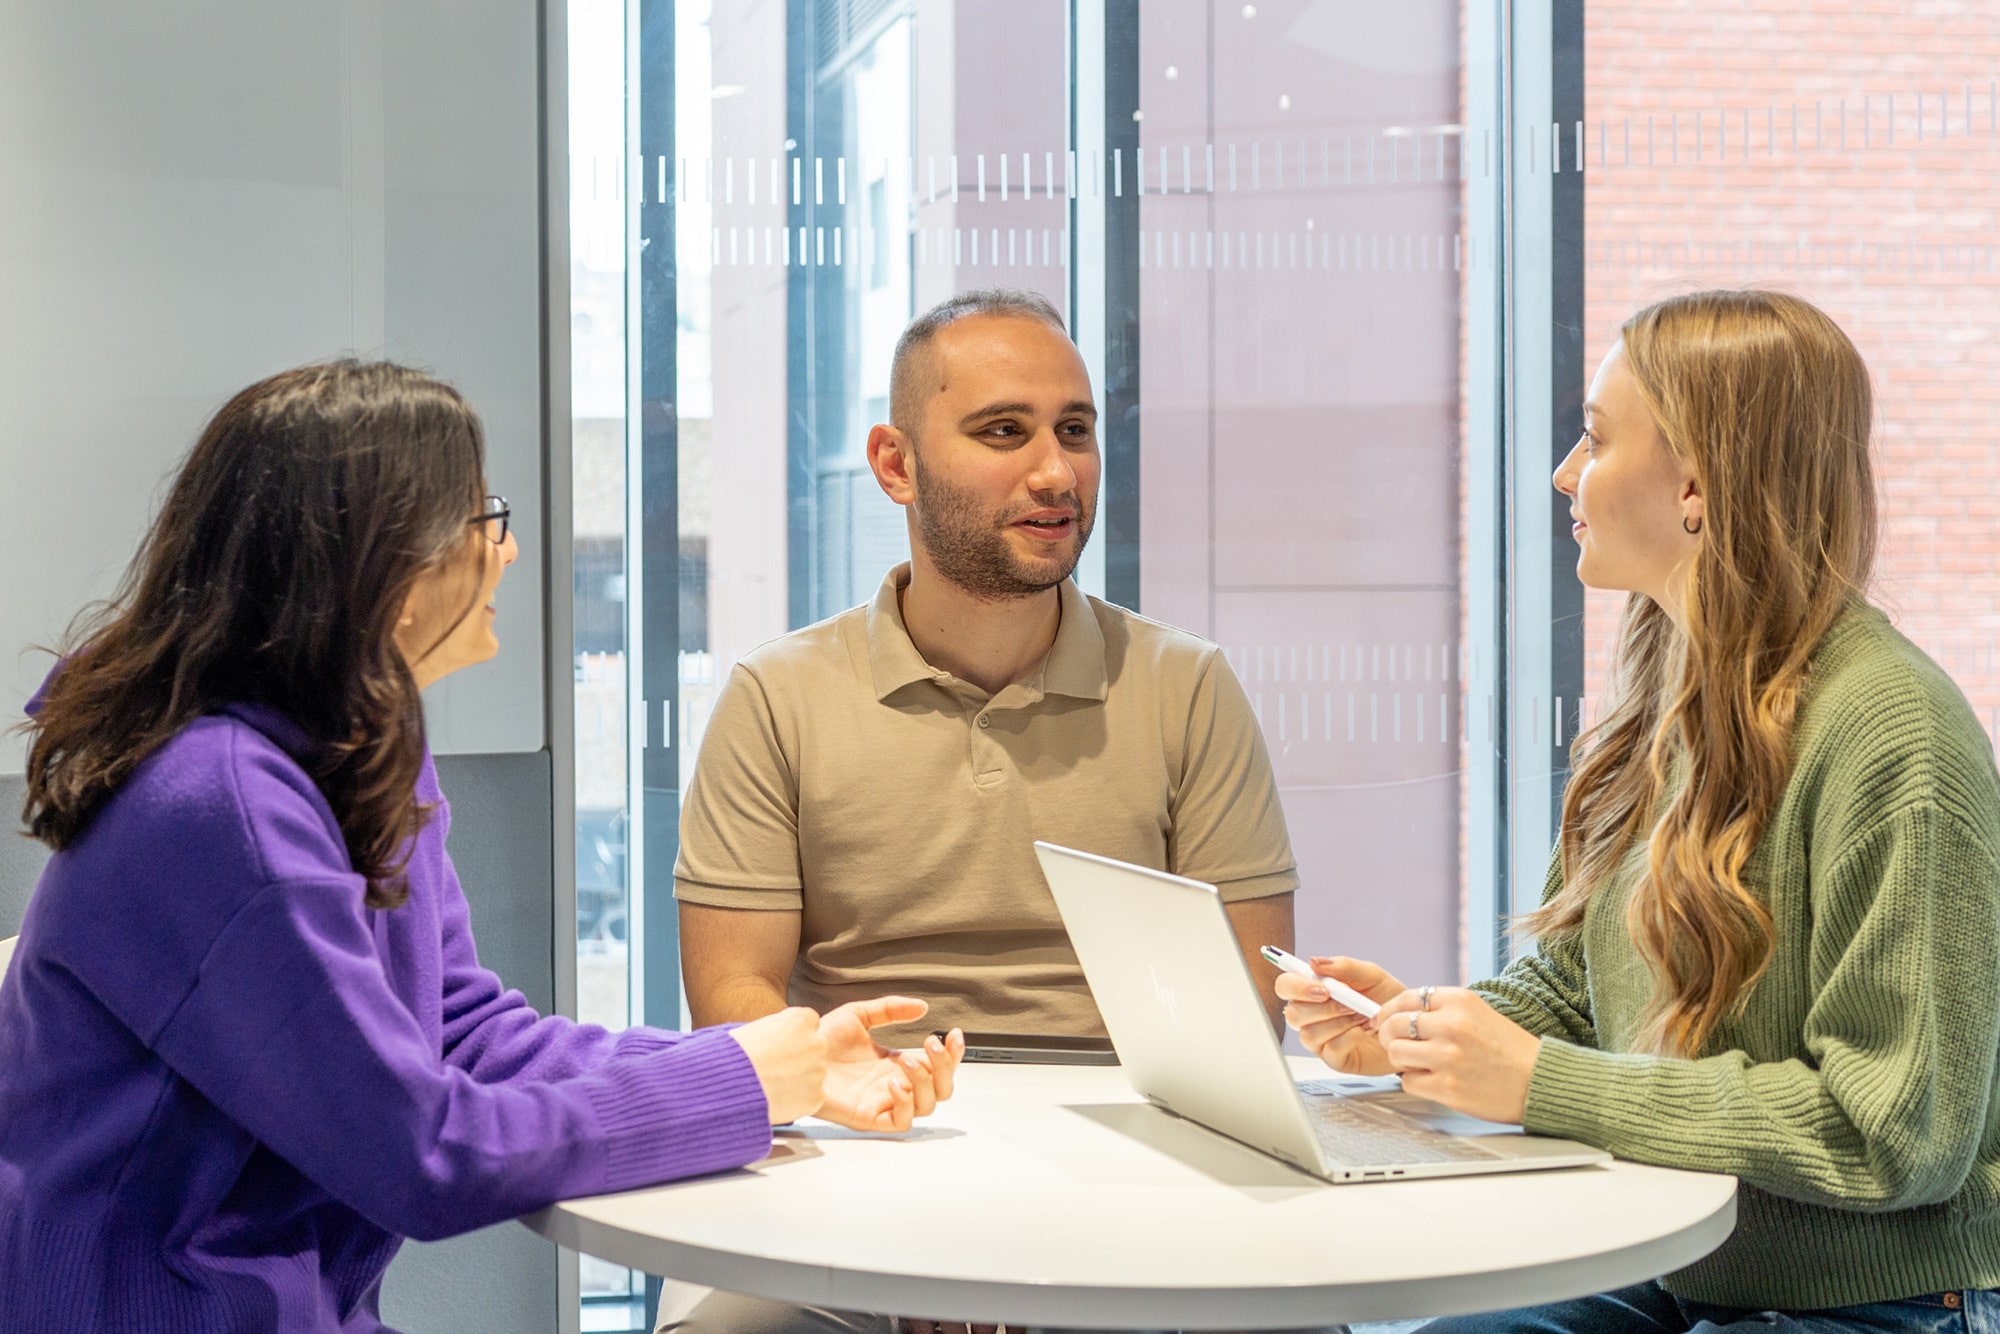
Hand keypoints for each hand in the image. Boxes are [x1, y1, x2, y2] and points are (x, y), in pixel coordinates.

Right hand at [727, 1006, 827, 1124]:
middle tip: (773, 1068)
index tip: (775, 1047)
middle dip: (799, 1059)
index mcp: (804, 1019)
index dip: (789, 1038)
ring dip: (798, 1081)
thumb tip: (782, 1040)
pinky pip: (810, 1099)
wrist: (728, 1082)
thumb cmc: (733, 1054)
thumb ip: (779, 1032)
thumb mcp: (757, 1028)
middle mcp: (817, 1043)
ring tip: (770, 1085)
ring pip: (812, 1076)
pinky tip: (776, 1099)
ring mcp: (818, 1071)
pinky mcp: (815, 1097)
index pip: (807, 1025)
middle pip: (814, 1050)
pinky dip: (796, 1102)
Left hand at [815, 997, 966, 1132]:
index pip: (937, 1064)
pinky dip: (904, 1104)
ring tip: (909, 1061)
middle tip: (934, 1046)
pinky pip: (901, 1122)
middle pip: (941, 1088)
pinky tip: (893, 1083)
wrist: (794, 1056)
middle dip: (946, 1067)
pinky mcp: (869, 1117)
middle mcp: (895, 1084)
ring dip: (926, 1082)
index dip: (952, 1052)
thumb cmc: (820, 1042)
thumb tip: (921, 1007)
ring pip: (927, 1106)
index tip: (953, 1034)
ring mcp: (883, 1102)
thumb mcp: (859, 1015)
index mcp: (895, 1063)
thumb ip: (890, 1009)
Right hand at [1277, 956, 1406, 1075]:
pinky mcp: (1334, 1059)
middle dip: (1322, 1008)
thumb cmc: (1387, 1000)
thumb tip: (1314, 962)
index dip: (1295, 986)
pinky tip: (1362, 1031)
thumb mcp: (1371, 976)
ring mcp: (1321, 1039)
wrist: (1410, 1026)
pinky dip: (1349, 1038)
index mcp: (1314, 990)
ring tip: (1360, 1016)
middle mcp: (1312, 1015)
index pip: (1286, 985)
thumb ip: (1344, 966)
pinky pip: (1330, 1050)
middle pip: (1293, 1013)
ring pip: (1308, 1034)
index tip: (1320, 987)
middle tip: (1347, 1003)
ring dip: (1337, 1023)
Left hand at [1370, 986, 1540, 1124]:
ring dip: (1402, 1061)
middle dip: (1389, 1036)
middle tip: (1397, 1044)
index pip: (1404, 998)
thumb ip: (1442, 1009)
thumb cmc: (1510, 1049)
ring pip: (1395, 1053)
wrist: (1539, 1081)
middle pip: (1392, 1026)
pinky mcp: (1447, 1087)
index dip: (1388, 1011)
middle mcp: (1451, 1025)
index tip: (1383, 1020)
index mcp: (1459, 1001)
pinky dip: (1415, 1082)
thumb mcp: (1478, 1012)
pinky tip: (1434, 1080)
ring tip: (1421, 1063)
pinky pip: (1407, 1081)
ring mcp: (1448, 1057)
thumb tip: (1401, 1012)